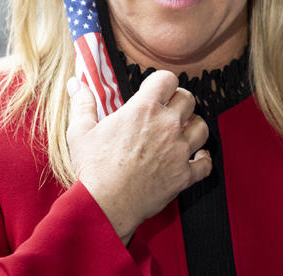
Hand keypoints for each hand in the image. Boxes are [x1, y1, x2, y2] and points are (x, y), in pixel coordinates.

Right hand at [66, 70, 210, 242]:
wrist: (106, 204)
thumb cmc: (93, 168)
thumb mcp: (81, 131)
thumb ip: (83, 103)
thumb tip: (77, 84)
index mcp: (144, 109)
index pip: (167, 79)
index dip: (163, 82)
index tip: (156, 90)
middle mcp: (167, 125)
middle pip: (188, 99)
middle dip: (179, 101)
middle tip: (170, 109)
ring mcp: (179, 150)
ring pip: (202, 127)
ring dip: (194, 126)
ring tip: (184, 130)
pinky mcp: (184, 174)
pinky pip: (206, 163)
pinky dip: (203, 159)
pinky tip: (197, 157)